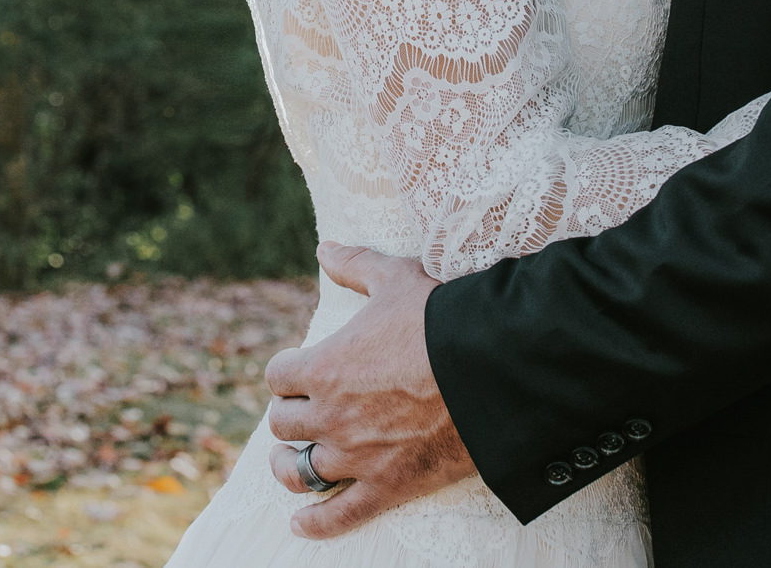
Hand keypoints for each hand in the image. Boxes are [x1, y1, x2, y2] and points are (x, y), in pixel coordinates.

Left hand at [262, 243, 475, 538]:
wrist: (492, 369)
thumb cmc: (441, 319)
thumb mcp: (395, 279)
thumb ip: (355, 265)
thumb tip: (325, 247)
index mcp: (324, 366)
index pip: (279, 377)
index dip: (289, 374)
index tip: (300, 374)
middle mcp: (330, 415)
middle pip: (284, 424)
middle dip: (292, 417)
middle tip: (304, 414)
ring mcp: (356, 456)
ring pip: (299, 471)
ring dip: (290, 467)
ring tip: (291, 463)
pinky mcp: (387, 487)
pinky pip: (339, 516)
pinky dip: (316, 523)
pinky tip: (301, 524)